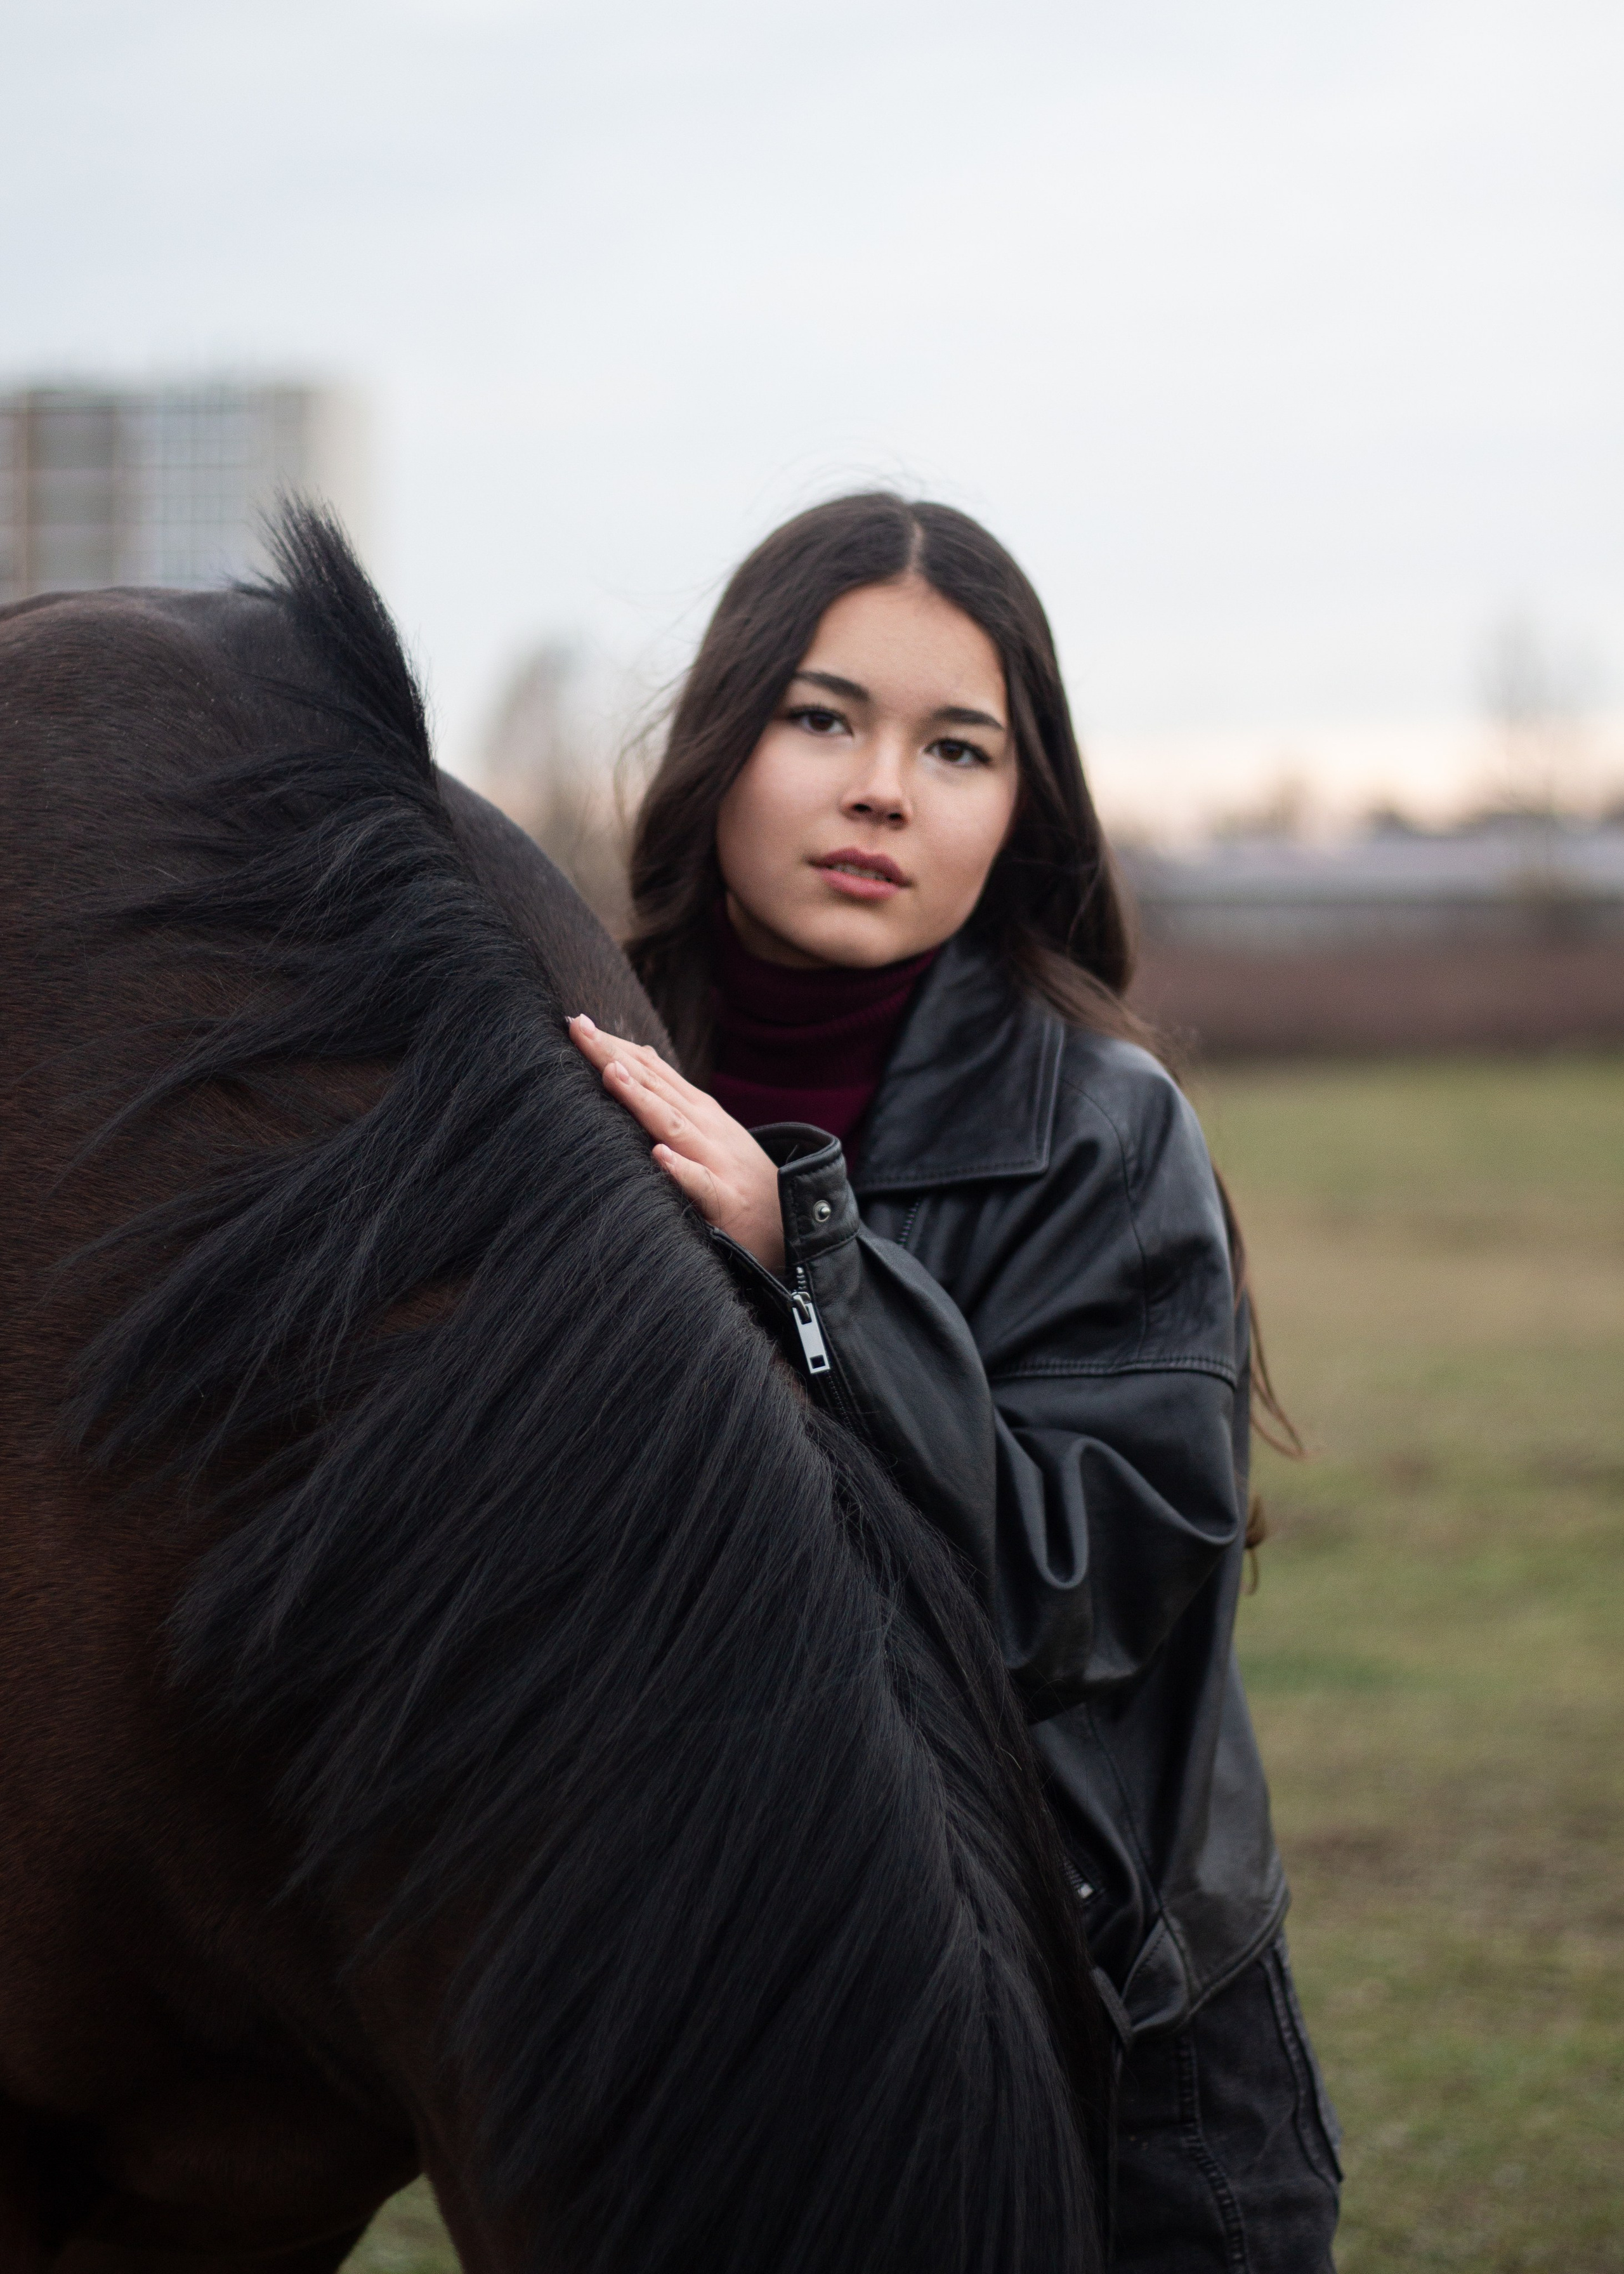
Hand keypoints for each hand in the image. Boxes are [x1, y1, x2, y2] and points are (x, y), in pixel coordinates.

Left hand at [568, 1015, 784, 1271]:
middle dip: (614, 1057)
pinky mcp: (725, 1200)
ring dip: (642, 1099)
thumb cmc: (738, 1172)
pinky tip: (659, 1156)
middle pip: (654, 1086)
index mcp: (697, 1109)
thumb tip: (637, 1055)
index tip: (576, 1023)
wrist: (792, 1217)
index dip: (614, 1046)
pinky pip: (701, 1184)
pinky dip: (680, 1169)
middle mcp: (705, 1127)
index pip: (651, 1069)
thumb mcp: (708, 1126)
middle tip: (578, 1028)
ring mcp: (716, 1160)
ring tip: (612, 1074)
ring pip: (673, 1126)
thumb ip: (672, 1094)